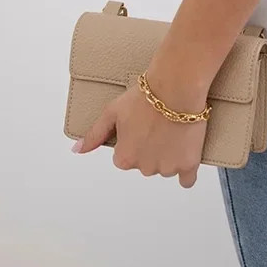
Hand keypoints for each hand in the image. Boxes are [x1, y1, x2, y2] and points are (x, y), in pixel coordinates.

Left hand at [73, 73, 208, 188]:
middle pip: (147, 163)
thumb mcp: (113, 111)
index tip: (142, 126)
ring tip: (174, 130)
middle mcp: (144, 168)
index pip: (126, 157)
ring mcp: (168, 168)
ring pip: (166, 168)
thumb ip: (95, 134)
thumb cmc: (145, 96)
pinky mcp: (188, 164)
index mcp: (125, 158)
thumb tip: (77, 150)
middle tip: (158, 124)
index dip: (135, 140)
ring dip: (169, 155)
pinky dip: (186, 173)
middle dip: (151, 148)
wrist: (176, 86)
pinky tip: (186, 160)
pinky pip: (186, 180)